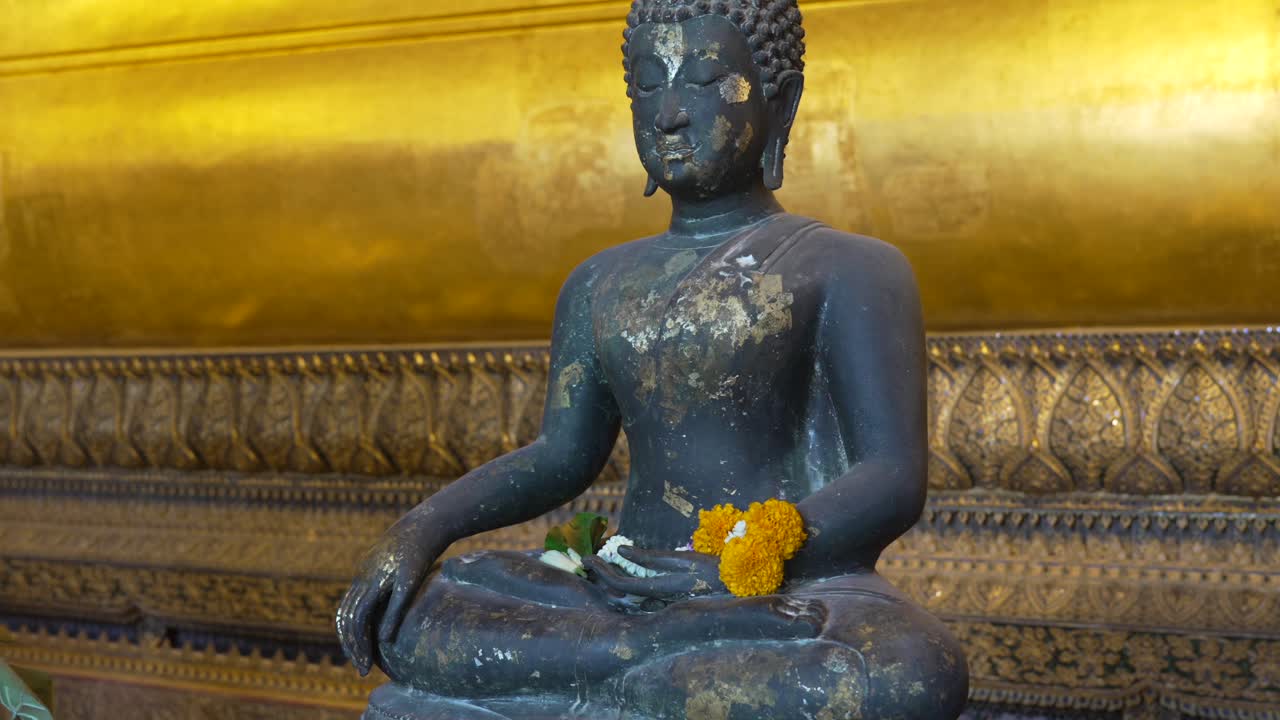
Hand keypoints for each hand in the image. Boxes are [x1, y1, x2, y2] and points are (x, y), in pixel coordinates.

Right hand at [335, 515, 445, 674]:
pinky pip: (353, 600)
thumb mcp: (412, 583)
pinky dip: (354, 619)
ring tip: (360, 655)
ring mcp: (361, 573)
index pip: (357, 622)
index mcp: (371, 582)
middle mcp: (361, 578)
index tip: (366, 668)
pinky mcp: (365, 570)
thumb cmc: (421, 555)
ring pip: (346, 610)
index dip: (360, 646)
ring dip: (350, 635)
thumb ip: (397, 611)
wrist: (420, 526)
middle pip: (346, 619)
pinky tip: (365, 632)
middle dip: (352, 646)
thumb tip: (384, 641)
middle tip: (362, 669)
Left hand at [584, 547, 724, 600]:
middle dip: (600, 574)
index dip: (601, 571)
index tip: (587, 557)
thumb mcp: (682, 559)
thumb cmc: (713, 570)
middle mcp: (657, 600)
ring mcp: (661, 602)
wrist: (737, 588)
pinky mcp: (666, 599)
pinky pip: (638, 592)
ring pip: (626, 593)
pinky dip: (625, 579)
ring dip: (611, 577)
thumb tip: (620, 550)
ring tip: (599, 561)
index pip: (621, 584)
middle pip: (619, 591)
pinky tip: (621, 568)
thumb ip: (650, 557)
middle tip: (587, 558)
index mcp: (660, 589)